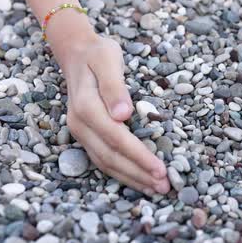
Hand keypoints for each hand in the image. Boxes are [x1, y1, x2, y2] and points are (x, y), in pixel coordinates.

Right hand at [57, 36, 169, 194]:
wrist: (77, 52)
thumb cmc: (98, 54)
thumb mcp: (108, 60)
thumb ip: (114, 88)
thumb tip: (123, 114)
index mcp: (86, 107)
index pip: (116, 138)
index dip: (139, 156)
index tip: (161, 169)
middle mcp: (80, 124)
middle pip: (111, 157)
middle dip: (138, 174)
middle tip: (164, 186)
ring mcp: (80, 132)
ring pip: (106, 163)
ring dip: (131, 178)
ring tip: (156, 189)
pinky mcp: (86, 135)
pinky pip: (103, 159)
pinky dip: (122, 173)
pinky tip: (139, 180)